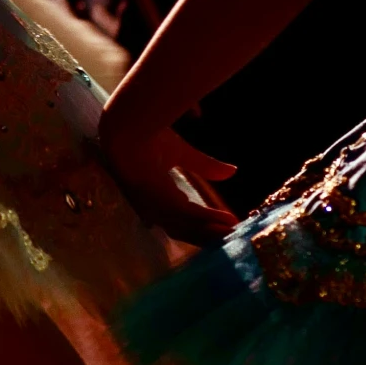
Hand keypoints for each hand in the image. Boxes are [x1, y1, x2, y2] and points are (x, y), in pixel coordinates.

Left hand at [99, 111, 237, 242]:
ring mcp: (156, 206)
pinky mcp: (159, 200)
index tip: (227, 224)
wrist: (131, 128)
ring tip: (234, 233)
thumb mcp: (184, 155)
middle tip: (234, 237)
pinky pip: (188, 215)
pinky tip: (226, 220)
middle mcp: (155, 207)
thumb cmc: (149, 138)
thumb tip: (233, 171)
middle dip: (209, 235)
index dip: (203, 223)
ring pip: (188, 227)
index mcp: (158, 197)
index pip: (182, 218)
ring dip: (212, 232)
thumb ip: (205, 166)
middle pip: (186, 229)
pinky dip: (208, 219)